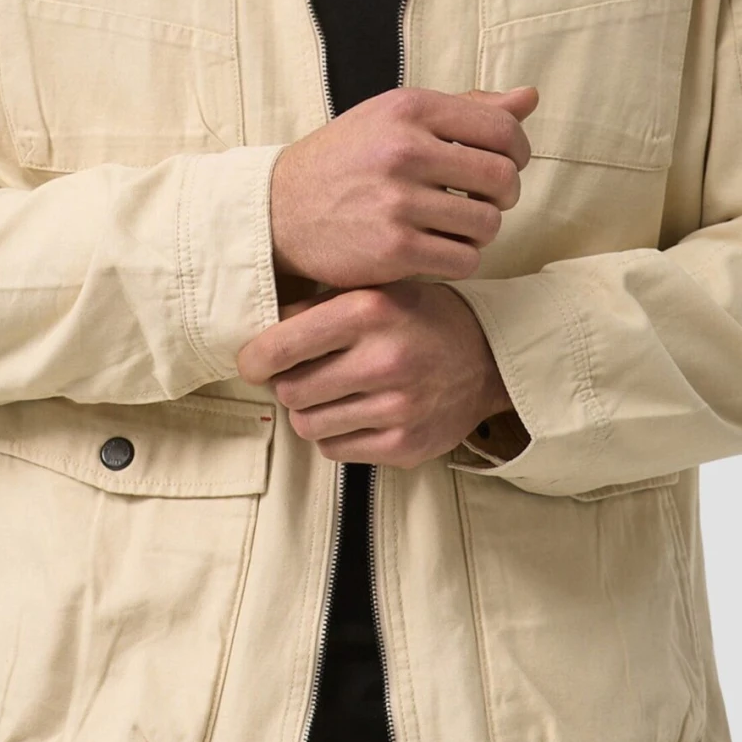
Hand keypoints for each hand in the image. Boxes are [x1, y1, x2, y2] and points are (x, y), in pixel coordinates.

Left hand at [236, 279, 516, 466]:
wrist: (487, 358)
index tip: (253, 363)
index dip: (254, 359)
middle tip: (302, 375)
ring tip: (331, 393)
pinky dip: (335, 434)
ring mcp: (397, 407)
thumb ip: (316, 308)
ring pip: (307, 425)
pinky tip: (354, 413)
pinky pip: (334, 449)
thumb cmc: (418, 318)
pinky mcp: (405, 445)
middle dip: (287, 384)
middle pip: (289, 391)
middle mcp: (383, 359)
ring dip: (310, 411)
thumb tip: (256, 335)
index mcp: (369, 310)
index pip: (280, 347)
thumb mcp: (373, 292)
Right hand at [270, 85, 538, 290]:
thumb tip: (529, 98)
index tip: (506, 165)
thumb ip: (464, 109)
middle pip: (503, 178)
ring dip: (480, 231)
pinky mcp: (392, 250)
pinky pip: (463, 260)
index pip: (503, 128)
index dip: (518, 152)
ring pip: (487, 224)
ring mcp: (397, 202)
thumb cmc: (348, 160)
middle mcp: (403, 150)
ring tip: (454, 225)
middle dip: (503, 195)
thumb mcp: (396, 118)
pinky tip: (437, 249)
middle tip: (482, 201)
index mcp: (409, 109)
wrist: (279, 211)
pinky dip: (459, 259)